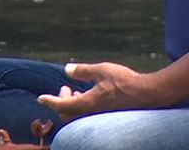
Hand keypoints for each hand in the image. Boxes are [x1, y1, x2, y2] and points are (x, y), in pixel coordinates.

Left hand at [37, 62, 161, 119]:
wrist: (148, 94)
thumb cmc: (125, 81)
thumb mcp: (102, 70)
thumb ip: (83, 70)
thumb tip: (67, 69)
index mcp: (88, 103)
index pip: (61, 105)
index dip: (49, 101)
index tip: (40, 98)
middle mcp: (92, 114)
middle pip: (67, 114)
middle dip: (61, 101)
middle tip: (64, 88)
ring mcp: (99, 117)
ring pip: (77, 117)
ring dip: (71, 104)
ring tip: (74, 90)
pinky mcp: (106, 118)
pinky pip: (87, 117)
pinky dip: (81, 107)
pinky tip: (88, 95)